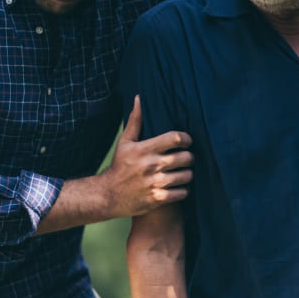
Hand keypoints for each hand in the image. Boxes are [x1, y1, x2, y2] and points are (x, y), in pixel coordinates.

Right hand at [101, 96, 193, 217]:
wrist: (108, 195)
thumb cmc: (120, 166)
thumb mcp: (125, 142)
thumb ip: (135, 120)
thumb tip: (139, 98)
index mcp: (145, 149)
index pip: (174, 138)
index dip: (186, 138)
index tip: (186, 141)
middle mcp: (151, 165)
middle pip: (185, 157)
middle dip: (189, 157)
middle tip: (186, 157)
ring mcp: (155, 183)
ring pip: (186, 176)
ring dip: (188, 173)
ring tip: (183, 172)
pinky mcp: (158, 199)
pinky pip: (182, 193)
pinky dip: (183, 190)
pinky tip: (178, 186)